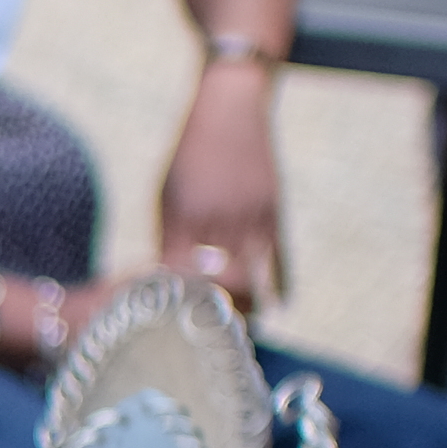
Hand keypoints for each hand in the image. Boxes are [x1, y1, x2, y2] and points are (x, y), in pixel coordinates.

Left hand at [154, 82, 287, 308]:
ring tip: (240, 329)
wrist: (231, 108)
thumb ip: (170, 237)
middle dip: (213, 317)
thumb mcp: (167, 193)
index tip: (172, 329)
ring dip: (247, 308)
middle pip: (217, 287)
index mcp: (181, 217)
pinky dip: (277, 288)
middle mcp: (216, 220)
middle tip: (209, 339)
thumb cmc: (191, 155)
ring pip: (251, 281)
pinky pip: (278, 262)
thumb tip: (171, 283)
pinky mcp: (274, 212)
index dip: (175, 308)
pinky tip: (274, 305)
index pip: (178, 279)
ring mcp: (249, 217)